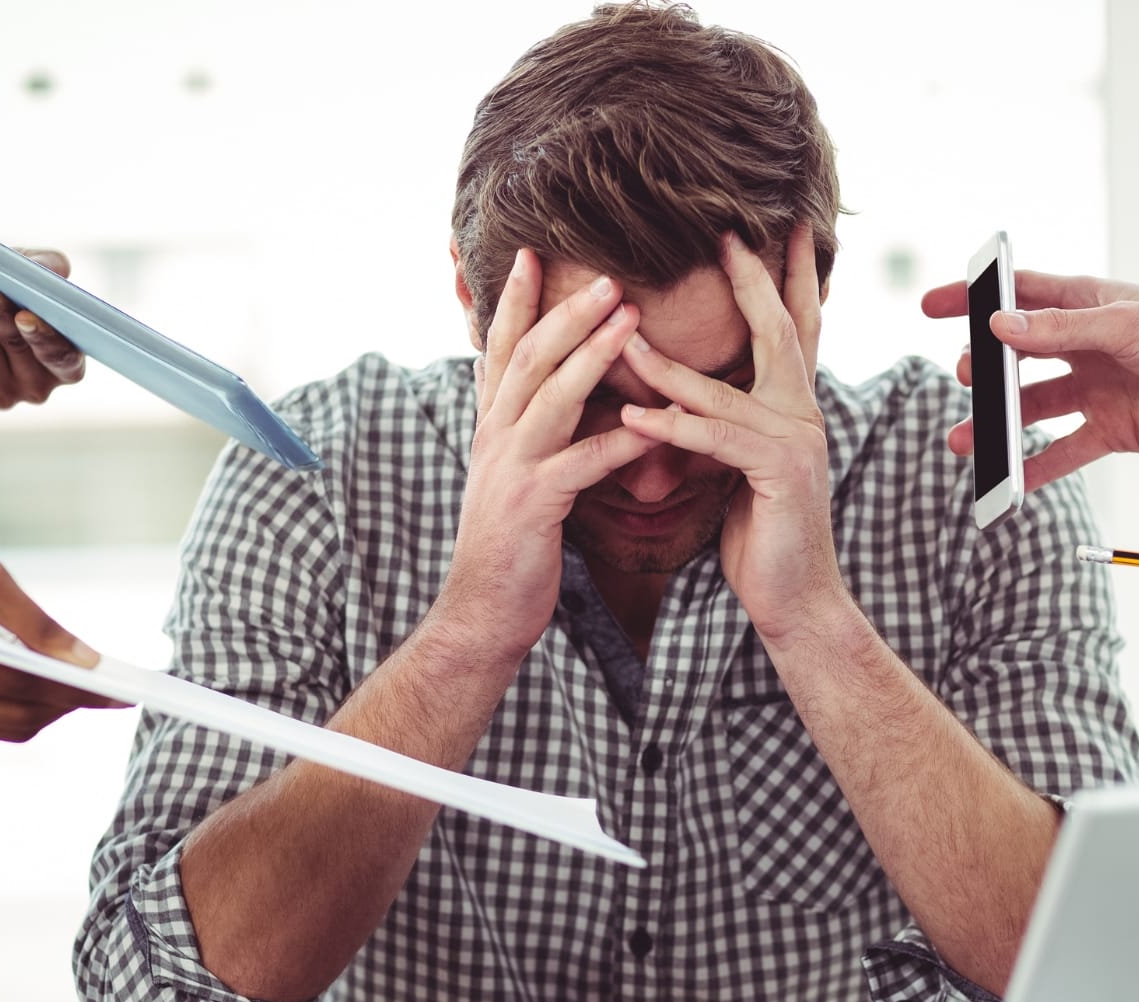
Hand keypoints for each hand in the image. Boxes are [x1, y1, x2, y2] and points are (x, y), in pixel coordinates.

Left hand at [0, 251, 86, 408]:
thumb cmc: (14, 290)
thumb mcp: (36, 272)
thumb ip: (52, 267)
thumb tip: (54, 270)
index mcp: (67, 365)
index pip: (63, 358)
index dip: (45, 338)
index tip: (25, 316)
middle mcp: (38, 385)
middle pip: (17, 347)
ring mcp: (1, 389)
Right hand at [0, 524, 126, 739]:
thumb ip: (36, 622)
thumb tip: (87, 662)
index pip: (20, 684)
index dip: (76, 689)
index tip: (121, 690)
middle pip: (19, 716)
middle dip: (69, 703)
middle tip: (112, 690)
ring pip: (9, 728)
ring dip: (50, 710)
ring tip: (84, 686)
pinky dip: (22, 709)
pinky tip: (44, 685)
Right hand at [438, 249, 663, 659]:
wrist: (481, 612)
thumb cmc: (510, 545)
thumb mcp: (512, 475)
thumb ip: (527, 431)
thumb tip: (546, 394)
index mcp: (492, 426)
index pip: (502, 349)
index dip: (515, 301)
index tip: (533, 253)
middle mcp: (495, 437)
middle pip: (529, 358)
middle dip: (565, 311)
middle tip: (608, 273)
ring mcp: (511, 469)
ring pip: (552, 397)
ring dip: (592, 354)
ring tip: (631, 319)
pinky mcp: (534, 506)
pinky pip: (582, 464)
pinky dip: (621, 441)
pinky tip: (656, 424)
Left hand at [617, 227, 841, 642]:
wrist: (794, 600)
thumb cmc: (761, 535)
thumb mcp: (738, 467)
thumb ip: (723, 424)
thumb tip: (684, 393)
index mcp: (794, 407)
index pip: (792, 328)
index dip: (784, 277)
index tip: (769, 230)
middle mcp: (803, 414)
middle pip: (779, 331)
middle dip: (753, 279)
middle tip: (726, 233)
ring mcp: (796, 441)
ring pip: (724, 388)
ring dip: (667, 364)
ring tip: (622, 336)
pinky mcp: (778, 474)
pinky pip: (715, 439)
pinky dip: (671, 426)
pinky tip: (633, 417)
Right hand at [919, 271, 1138, 489]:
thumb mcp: (1125, 326)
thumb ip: (1060, 329)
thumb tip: (1000, 328)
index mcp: (1087, 305)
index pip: (1018, 296)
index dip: (974, 299)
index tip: (932, 306)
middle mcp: (1086, 347)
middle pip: (1017, 357)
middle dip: (983, 370)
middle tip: (963, 378)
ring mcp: (1096, 390)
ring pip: (1032, 409)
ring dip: (997, 425)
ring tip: (964, 441)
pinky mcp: (1112, 430)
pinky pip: (1063, 452)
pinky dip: (1034, 468)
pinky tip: (1007, 482)